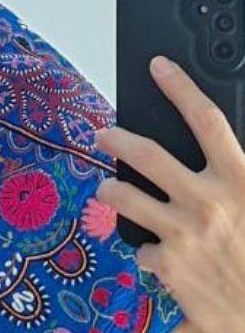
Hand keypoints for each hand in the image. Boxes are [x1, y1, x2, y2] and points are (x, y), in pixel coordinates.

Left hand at [95, 56, 244, 332]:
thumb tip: (214, 147)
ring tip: (105, 189)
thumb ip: (235, 174)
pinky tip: (159, 257)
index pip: (206, 119)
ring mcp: (183, 233)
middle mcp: (208, 201)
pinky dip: (148, 251)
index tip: (159, 66)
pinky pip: (142, 248)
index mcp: (240, 179)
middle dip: (118, 139)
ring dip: (110, 190)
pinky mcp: (167, 265)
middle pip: (149, 154)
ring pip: (126, 198)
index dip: (180, 87)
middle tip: (102, 133)